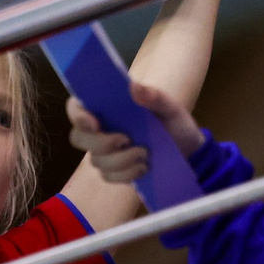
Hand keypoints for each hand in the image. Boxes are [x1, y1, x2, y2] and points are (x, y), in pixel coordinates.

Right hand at [68, 79, 204, 187]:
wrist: (187, 149)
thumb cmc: (173, 122)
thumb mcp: (169, 107)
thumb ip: (153, 96)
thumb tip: (133, 87)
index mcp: (106, 106)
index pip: (76, 108)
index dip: (78, 116)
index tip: (94, 123)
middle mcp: (100, 128)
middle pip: (78, 138)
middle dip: (100, 143)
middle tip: (125, 139)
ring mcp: (104, 152)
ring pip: (96, 161)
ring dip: (120, 160)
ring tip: (145, 153)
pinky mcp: (114, 171)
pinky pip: (108, 177)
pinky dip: (127, 174)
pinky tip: (144, 167)